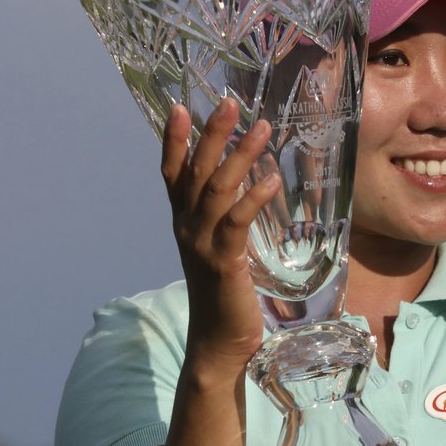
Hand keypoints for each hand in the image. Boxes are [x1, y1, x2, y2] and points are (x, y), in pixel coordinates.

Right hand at [161, 99, 280, 366]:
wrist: (218, 342)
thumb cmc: (224, 294)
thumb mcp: (218, 248)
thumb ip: (223, 219)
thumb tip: (243, 187)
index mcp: (184, 222)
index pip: (172, 173)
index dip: (173, 140)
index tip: (179, 105)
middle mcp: (186, 227)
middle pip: (195, 171)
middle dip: (211, 134)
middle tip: (229, 102)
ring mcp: (202, 243)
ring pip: (216, 189)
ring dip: (239, 155)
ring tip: (261, 127)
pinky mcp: (223, 261)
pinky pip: (236, 221)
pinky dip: (253, 197)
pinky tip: (272, 178)